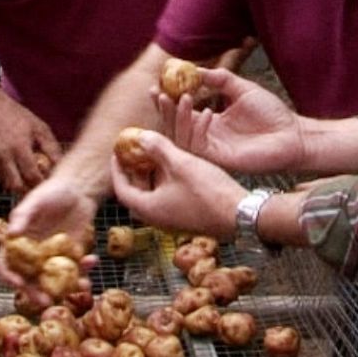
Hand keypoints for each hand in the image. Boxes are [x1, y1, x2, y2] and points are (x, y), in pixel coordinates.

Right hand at [0, 95, 62, 193]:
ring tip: (32, 178)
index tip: (50, 183)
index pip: (32, 176)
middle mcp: (4, 157)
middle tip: (40, 186)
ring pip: (9, 186)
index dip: (42, 183)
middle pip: (18, 186)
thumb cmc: (19, 117)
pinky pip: (2, 179)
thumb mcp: (40, 129)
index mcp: (19, 147)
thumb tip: (60, 166)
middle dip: (30, 190)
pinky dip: (13, 179)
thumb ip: (51, 148)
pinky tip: (21, 171)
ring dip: (21, 186)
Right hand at [0, 174, 99, 300]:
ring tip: (79, 285)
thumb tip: (10, 235)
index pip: (5, 263)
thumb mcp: (36, 200)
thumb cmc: (52, 190)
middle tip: (45, 300)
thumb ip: (22, 215)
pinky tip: (92, 262)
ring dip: (65, 287)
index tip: (19, 283)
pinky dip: (83, 271)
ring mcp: (51, 257)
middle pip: (28, 279)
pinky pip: (74, 271)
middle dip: (35, 292)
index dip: (8, 275)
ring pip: (53, 281)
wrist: (79, 188)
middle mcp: (32, 253)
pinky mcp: (70, 257)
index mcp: (18, 241)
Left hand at [109, 130, 243, 240]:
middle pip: (136, 193)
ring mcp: (173, 219)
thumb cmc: (208, 191)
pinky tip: (176, 166)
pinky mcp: (187, 217)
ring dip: (151, 175)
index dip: (117, 170)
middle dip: (134, 172)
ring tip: (154, 155)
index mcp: (149, 208)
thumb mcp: (181, 163)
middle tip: (134, 153)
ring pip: (153, 195)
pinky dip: (166, 182)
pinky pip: (168, 198)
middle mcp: (158, 218)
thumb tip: (140, 136)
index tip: (116, 153)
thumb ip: (158, 148)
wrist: (241, 214)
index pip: (122, 189)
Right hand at [156, 66, 305, 173]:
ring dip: (177, 118)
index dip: (167, 99)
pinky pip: (199, 145)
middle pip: (174, 125)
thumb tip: (197, 69)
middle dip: (164, 109)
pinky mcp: (220, 158)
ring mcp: (212, 148)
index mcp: (209, 121)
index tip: (157, 83)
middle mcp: (206, 135)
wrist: (293, 133)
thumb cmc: (272, 113)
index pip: (180, 111)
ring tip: (181, 97)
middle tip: (159, 92)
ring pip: (182, 136)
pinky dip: (199, 128)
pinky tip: (207, 112)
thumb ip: (220, 79)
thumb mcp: (242, 88)